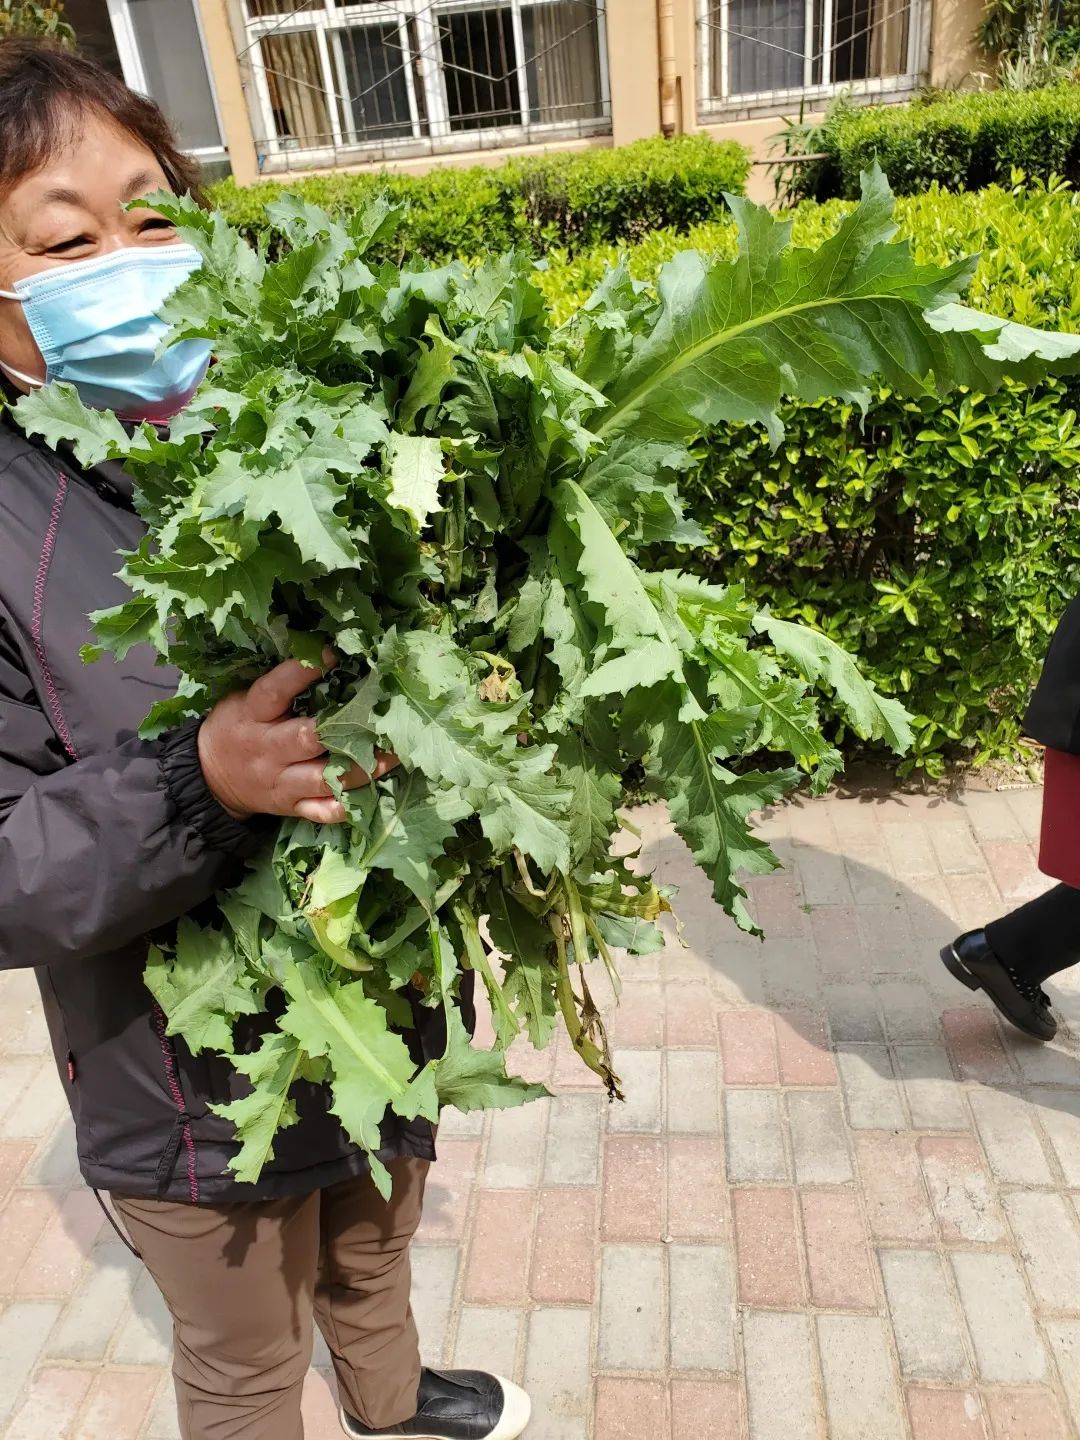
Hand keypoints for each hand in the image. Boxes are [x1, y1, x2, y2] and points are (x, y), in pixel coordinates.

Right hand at [198, 658, 396, 823]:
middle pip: (306, 739)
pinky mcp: (290, 806)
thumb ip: (279, 684)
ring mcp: (280, 781)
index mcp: (253, 714)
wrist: (210, 777)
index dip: (301, 672)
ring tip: (395, 756)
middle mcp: (268, 749)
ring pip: (324, 779)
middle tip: (381, 716)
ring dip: (362, 769)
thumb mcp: (244, 699)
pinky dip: (345, 807)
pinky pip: (321, 812)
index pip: (275, 691)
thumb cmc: (237, 725)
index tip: (333, 655)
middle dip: (344, 728)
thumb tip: (328, 652)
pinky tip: (373, 796)